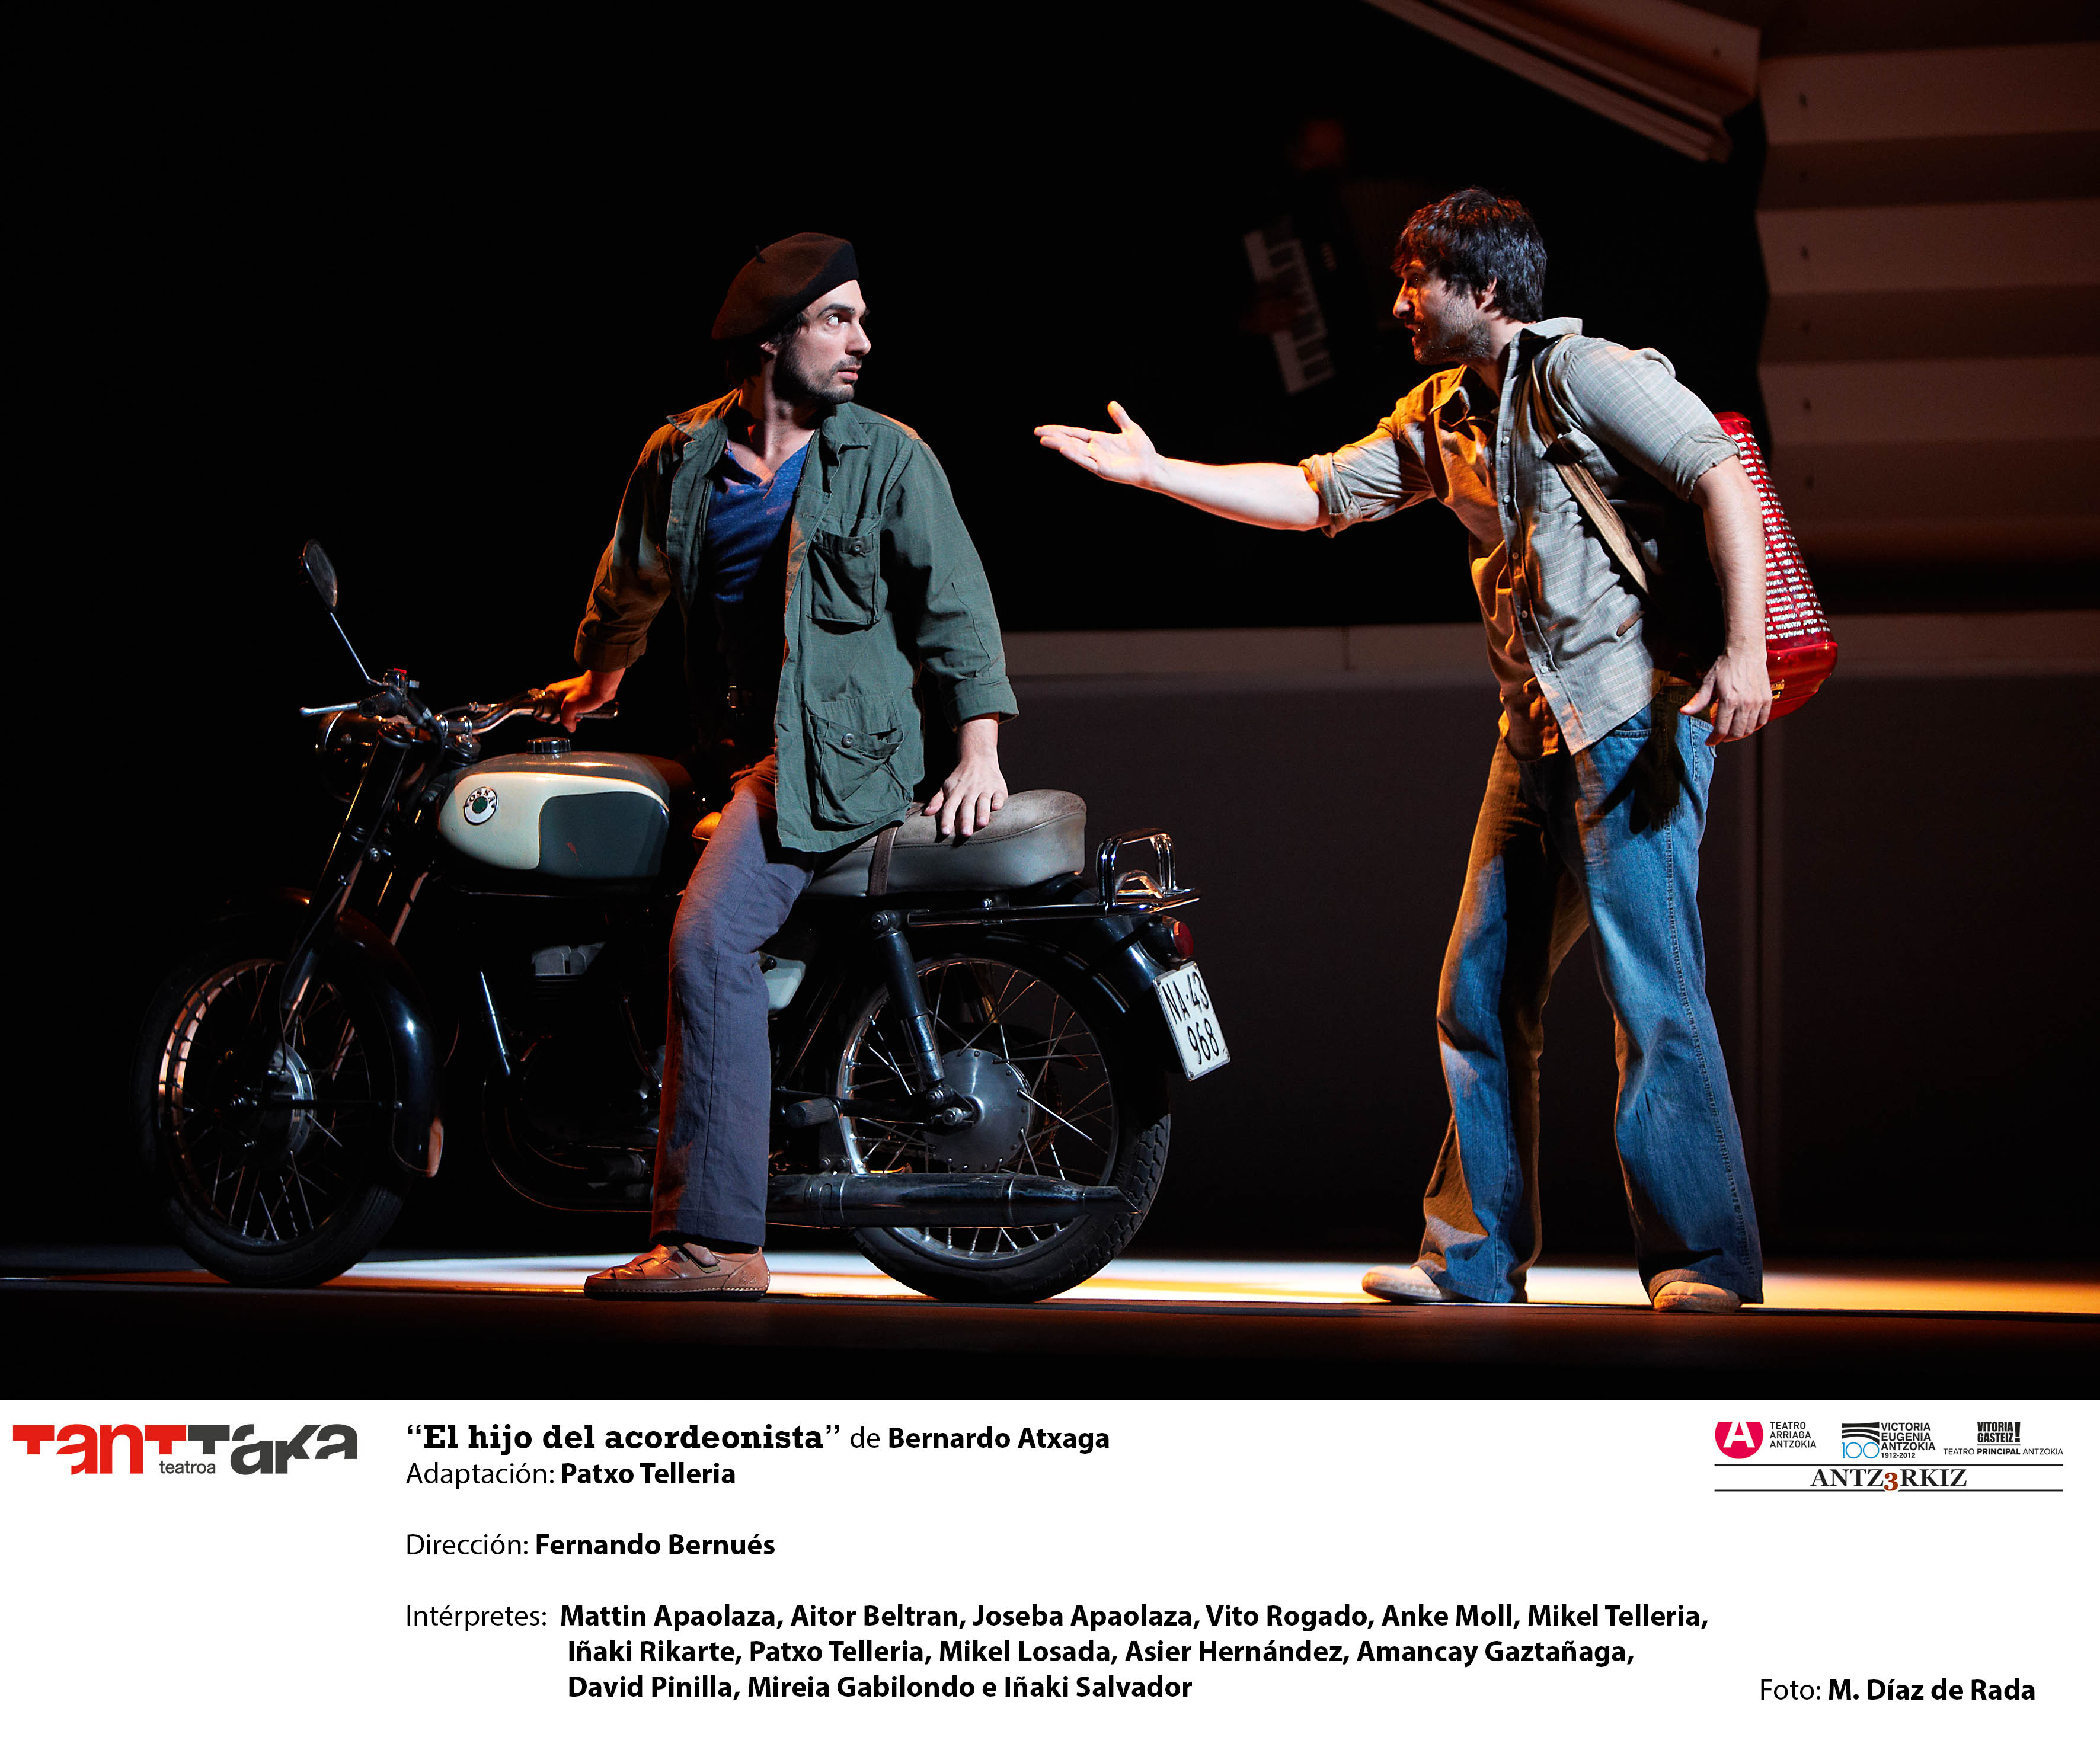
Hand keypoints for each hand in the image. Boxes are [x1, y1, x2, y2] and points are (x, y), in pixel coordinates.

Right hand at [541, 668, 623, 730]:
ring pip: (566, 711)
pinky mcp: (578, 698)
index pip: (543, 707)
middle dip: (562, 718)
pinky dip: (578, 713)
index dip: (547, 716)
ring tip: (577, 716)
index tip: (552, 720)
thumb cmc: (587, 690)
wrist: (602, 686)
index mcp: (553, 692)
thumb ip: (566, 720)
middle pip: (555, 711)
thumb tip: (569, 728)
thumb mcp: (570, 707)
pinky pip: (575, 709)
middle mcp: (559, 693)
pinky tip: (582, 714)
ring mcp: (569, 695)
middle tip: (568, 718)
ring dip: (571, 716)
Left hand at [924, 718, 1007, 840]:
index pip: (949, 807)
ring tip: (981, 824)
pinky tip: (997, 808)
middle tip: (965, 833)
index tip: (945, 832)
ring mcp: (985, 789)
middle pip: (967, 807)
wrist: (978, 757)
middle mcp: (970, 791)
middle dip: (966, 820)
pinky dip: (998, 801)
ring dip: (982, 813)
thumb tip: (926, 813)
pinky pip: (999, 795)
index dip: (947, 820)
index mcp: (956, 792)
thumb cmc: (960, 777)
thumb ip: (937, 800)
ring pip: (983, 802)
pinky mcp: (998, 788)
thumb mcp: (946, 786)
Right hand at [1033, 401, 1159, 487]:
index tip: (1044, 428)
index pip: (1074, 432)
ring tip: (1044, 440)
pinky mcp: (1103, 470)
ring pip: (1074, 450)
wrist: (1152, 466)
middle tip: (1037, 433)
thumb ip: (1120, 417)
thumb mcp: (1131, 428)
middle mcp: (1095, 450)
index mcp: (1099, 440)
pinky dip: (1074, 455)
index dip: (1060, 430)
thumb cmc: (1143, 450)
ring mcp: (1097, 460)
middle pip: (1070, 440)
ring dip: (1059, 445)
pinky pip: (1086, 461)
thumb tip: (1111, 403)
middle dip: (1054, 436)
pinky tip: (1064, 449)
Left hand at [1682, 647, 1771, 743]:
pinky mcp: (1767, 699)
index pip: (1721, 729)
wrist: (1746, 651)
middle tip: (1719, 737)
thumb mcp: (1708, 682)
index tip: (1709, 741)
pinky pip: (1763, 720)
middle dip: (1725, 739)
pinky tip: (1745, 725)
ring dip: (1739, 734)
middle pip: (1736, 733)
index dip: (1714, 739)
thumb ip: (1698, 700)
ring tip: (1731, 731)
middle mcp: (1745, 703)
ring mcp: (1758, 702)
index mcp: (1728, 700)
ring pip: (1750, 729)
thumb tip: (1684, 712)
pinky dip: (1754, 727)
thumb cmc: (1725, 665)